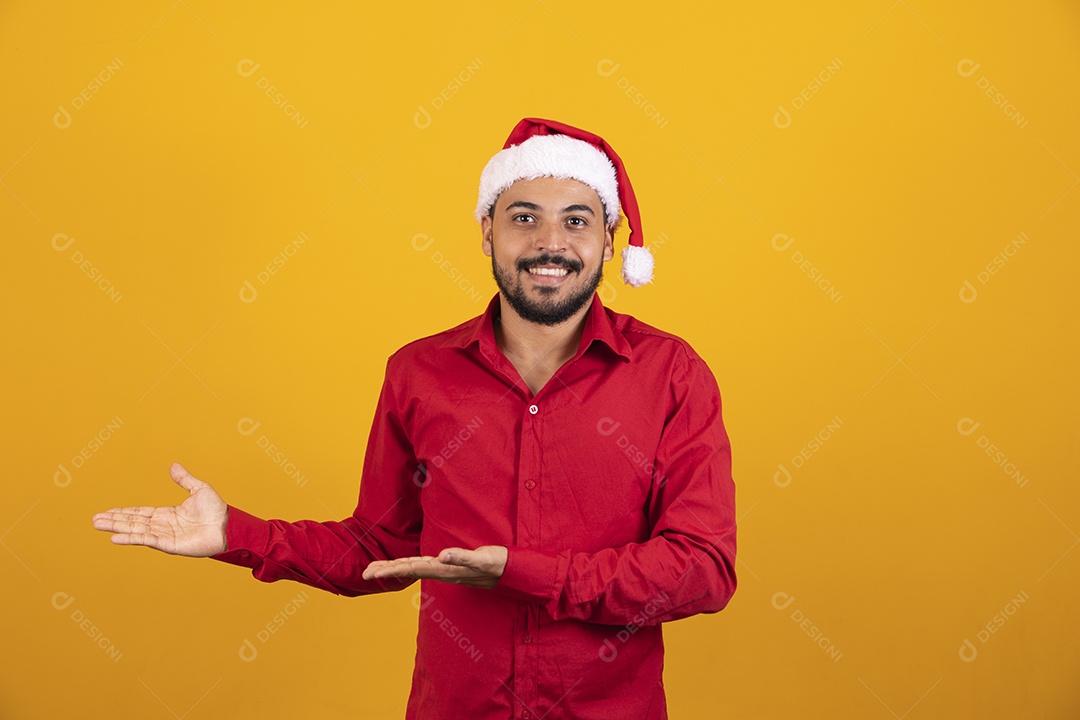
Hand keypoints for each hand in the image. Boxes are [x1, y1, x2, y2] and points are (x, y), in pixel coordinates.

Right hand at [91, 463, 227, 556]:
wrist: (228, 526)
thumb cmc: (217, 510)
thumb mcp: (199, 489)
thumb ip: (184, 479)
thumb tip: (173, 465)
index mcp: (167, 514)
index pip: (140, 512)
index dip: (124, 512)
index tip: (107, 511)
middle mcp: (163, 525)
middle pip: (133, 521)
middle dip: (114, 520)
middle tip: (94, 519)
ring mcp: (164, 535)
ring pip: (135, 530)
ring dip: (116, 527)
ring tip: (97, 525)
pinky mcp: (168, 544)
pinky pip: (146, 540)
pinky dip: (130, 538)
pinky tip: (115, 538)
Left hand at [362, 545, 507, 588]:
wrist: (511, 572)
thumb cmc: (496, 564)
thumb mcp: (481, 559)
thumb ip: (462, 557)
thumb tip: (442, 555)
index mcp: (443, 569)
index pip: (411, 568)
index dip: (390, 569)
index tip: (370, 573)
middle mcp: (441, 570)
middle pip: (408, 569)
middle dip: (386, 570)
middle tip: (364, 572)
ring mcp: (445, 569)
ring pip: (414, 568)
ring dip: (395, 568)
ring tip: (377, 570)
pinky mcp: (450, 565)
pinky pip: (425, 565)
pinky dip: (411, 564)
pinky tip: (403, 566)